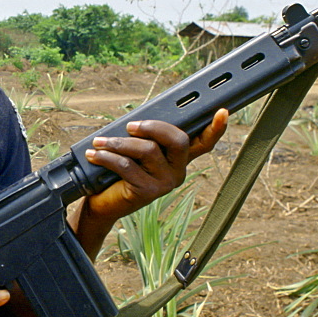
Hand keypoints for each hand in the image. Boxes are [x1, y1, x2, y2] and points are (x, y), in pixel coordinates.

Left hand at [82, 109, 228, 224]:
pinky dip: (107, 157)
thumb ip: (145, 137)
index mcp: (178, 159)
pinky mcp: (147, 192)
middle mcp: (177, 171)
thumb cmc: (117, 173)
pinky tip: (94, 154)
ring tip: (99, 142)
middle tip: (130, 126)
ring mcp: (165, 183)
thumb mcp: (134, 152)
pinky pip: (127, 166)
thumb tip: (137, 121)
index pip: (204, 143)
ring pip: (148, 150)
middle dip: (152, 127)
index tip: (223, 112)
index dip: (216, 128)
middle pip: (178, 140)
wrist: (102, 204)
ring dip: (119, 142)